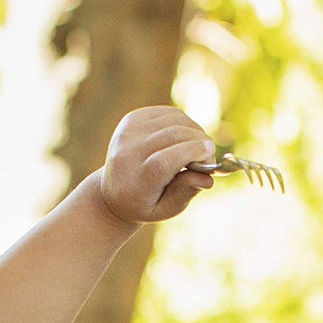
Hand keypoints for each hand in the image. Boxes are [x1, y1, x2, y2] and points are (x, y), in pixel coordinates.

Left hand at [99, 105, 214, 223]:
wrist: (112, 191)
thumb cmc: (146, 203)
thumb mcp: (165, 209)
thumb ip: (185, 193)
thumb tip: (208, 177)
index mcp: (134, 181)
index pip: (164, 161)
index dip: (191, 153)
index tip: (209, 153)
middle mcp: (127, 152)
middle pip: (172, 135)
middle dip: (199, 142)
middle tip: (208, 156)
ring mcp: (128, 131)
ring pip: (175, 120)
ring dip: (195, 132)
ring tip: (197, 149)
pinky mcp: (133, 118)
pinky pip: (170, 113)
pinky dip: (185, 123)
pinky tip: (184, 138)